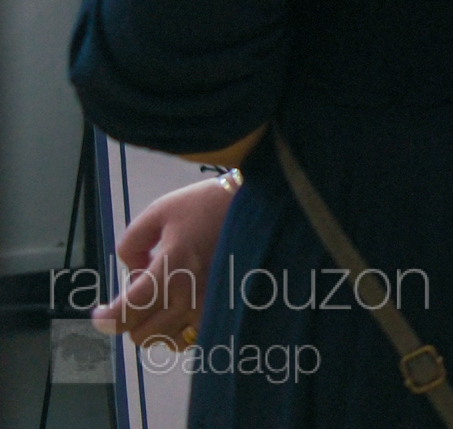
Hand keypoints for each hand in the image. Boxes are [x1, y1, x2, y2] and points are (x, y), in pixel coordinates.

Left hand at [91, 179, 233, 347]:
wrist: (260, 207)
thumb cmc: (209, 205)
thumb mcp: (161, 211)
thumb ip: (132, 243)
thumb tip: (133, 270)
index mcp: (170, 270)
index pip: (126, 313)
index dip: (105, 319)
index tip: (99, 316)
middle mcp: (189, 297)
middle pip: (141, 334)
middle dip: (131, 318)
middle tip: (140, 294)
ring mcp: (210, 308)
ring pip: (166, 340)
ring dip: (155, 325)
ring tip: (162, 302)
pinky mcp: (226, 311)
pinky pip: (193, 339)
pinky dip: (180, 330)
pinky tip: (183, 311)